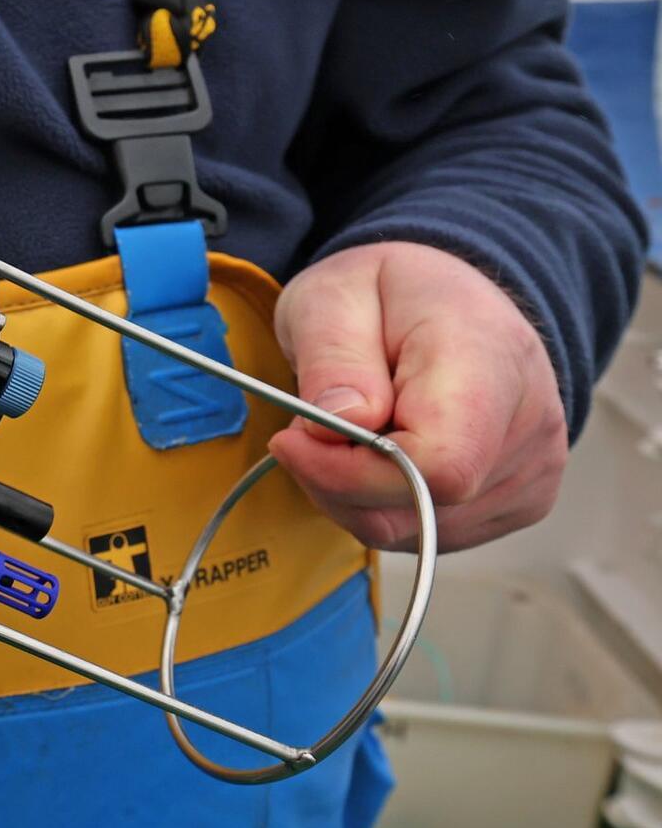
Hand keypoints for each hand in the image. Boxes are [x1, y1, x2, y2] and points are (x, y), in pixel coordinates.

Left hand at [268, 242, 566, 552]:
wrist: (450, 297)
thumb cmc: (391, 294)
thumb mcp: (334, 297)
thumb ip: (335, 357)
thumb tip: (345, 419)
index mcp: (489, 359)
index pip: (438, 465)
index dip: (351, 473)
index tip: (293, 439)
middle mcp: (528, 422)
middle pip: (422, 506)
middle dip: (339, 483)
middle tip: (309, 431)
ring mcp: (533, 468)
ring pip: (420, 529)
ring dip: (357, 496)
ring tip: (350, 432)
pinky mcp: (521, 499)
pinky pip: (434, 532)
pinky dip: (386, 505)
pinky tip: (380, 453)